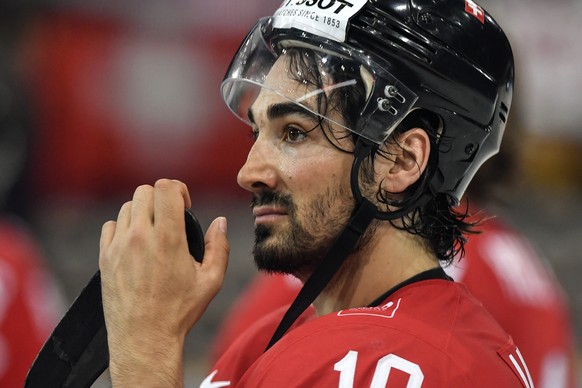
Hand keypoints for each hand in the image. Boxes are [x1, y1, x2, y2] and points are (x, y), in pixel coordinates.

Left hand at [99, 179, 228, 385]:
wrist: (143, 338)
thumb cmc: (179, 311)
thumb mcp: (211, 281)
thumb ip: (219, 246)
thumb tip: (220, 222)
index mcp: (168, 238)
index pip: (166, 188)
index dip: (179, 190)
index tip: (185, 206)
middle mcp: (140, 237)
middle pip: (145, 191)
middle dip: (161, 199)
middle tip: (171, 218)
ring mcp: (119, 246)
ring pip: (128, 207)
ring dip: (143, 212)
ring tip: (154, 232)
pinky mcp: (105, 258)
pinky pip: (111, 226)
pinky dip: (124, 228)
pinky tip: (136, 244)